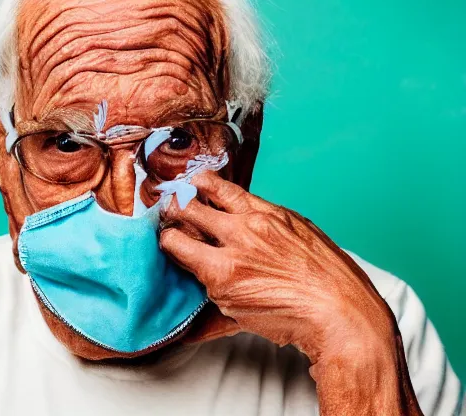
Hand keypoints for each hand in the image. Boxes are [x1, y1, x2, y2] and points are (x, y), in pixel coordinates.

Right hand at [160, 172, 422, 414]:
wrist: (340, 308)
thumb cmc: (293, 319)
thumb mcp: (240, 319)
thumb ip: (208, 312)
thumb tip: (189, 322)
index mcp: (222, 268)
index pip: (175, 242)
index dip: (164, 239)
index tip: (165, 238)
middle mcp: (238, 237)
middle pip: (191, 210)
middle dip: (175, 208)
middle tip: (170, 206)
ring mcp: (262, 219)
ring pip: (219, 190)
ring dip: (200, 186)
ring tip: (192, 181)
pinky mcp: (283, 212)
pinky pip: (250, 196)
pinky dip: (234, 194)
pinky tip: (230, 193)